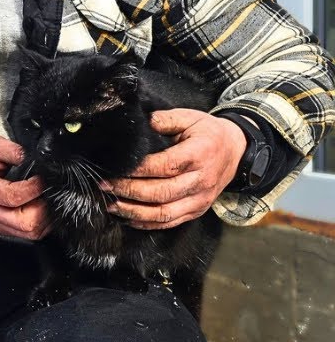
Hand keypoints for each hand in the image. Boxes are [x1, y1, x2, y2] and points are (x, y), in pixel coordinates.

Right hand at [0, 136, 49, 239]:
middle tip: (46, 192)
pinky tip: (37, 207)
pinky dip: (39, 223)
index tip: (41, 177)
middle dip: (43, 208)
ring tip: (43, 199)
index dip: (34, 188)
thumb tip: (35, 159)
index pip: (14, 197)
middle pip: (26, 223)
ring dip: (44, 218)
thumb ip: (13, 150)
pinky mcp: (2, 227)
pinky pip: (28, 234)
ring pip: (30, 232)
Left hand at [101, 109, 245, 229]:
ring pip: (164, 212)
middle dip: (128, 191)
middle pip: (162, 192)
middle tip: (105, 185)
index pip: (165, 166)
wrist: (236, 151)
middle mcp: (201, 180)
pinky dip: (147, 223)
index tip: (115, 168)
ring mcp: (200, 199)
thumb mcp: (190, 117)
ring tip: (111, 204)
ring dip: (134, 211)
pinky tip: (128, 217)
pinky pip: (170, 222)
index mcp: (199, 155)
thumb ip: (165, 119)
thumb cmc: (208, 133)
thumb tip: (141, 123)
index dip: (138, 169)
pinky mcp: (197, 210)